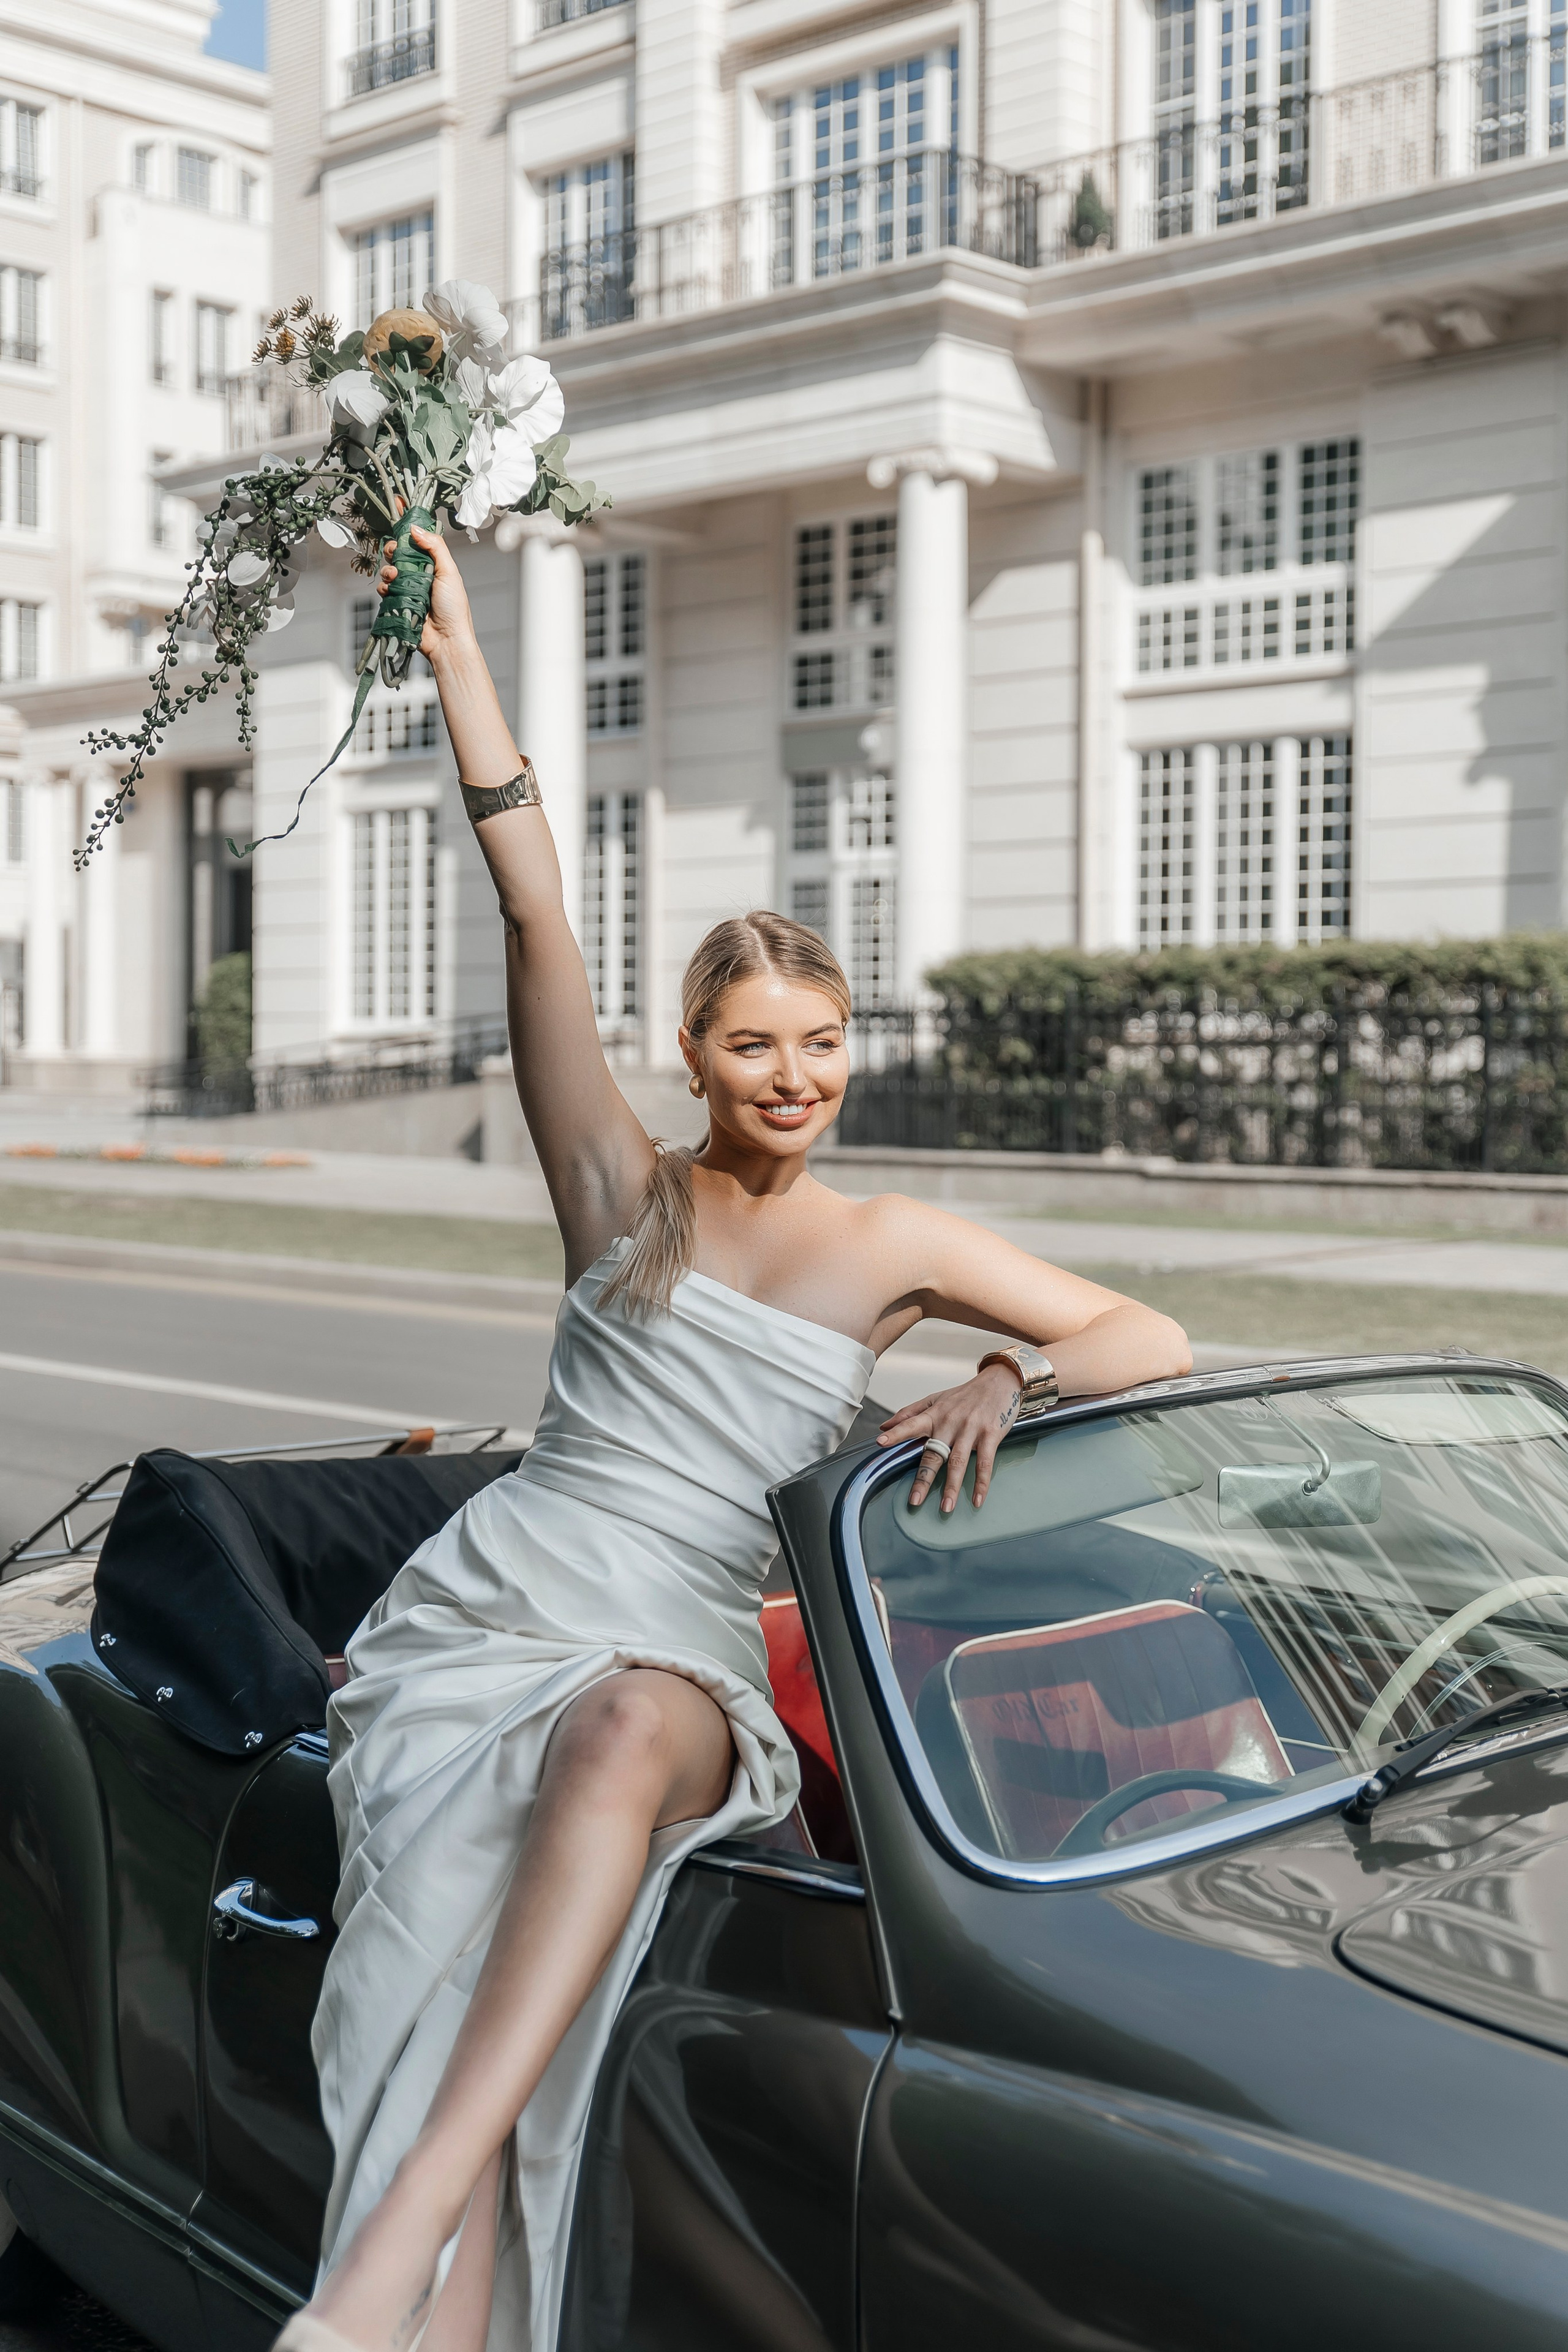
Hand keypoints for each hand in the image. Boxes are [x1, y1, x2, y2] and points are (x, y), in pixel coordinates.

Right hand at [379, 523, 475, 665]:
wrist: (446, 639)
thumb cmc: (453, 608)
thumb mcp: (449, 571)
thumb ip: (435, 547)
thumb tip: (416, 528)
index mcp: (433, 566)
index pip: (416, 545)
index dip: (406, 536)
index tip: (400, 531)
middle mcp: (419, 576)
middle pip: (399, 555)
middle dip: (393, 551)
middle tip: (394, 554)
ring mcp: (408, 590)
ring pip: (389, 571)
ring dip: (388, 570)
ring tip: (394, 577)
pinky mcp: (398, 603)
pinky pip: (384, 590)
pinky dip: (385, 588)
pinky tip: (391, 591)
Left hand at [876, 1363, 1023, 1513]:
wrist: (999, 1381)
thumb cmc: (965, 1394)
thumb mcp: (935, 1399)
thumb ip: (909, 1413)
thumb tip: (883, 1426)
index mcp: (935, 1414)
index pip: (911, 1423)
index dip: (896, 1433)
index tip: (880, 1442)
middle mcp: (950, 1422)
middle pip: (934, 1454)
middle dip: (923, 1478)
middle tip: (914, 1500)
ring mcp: (971, 1429)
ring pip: (958, 1462)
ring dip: (952, 1487)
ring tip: (945, 1507)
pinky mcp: (990, 1435)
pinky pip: (985, 1463)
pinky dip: (982, 1483)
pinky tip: (978, 1500)